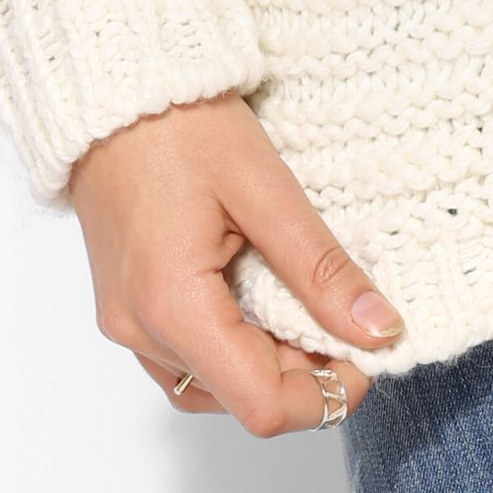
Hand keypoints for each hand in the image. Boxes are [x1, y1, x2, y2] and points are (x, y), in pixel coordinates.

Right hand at [68, 91, 404, 431]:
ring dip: (267, 365)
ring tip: (306, 307)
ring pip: (209, 385)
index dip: (326, 395)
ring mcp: (125, 321)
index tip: (368, 355)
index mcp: (172, 307)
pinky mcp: (124, 305)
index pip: (260, 404)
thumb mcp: (266, 190)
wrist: (114, 89)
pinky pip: (183, 355)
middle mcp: (138, 330)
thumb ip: (322, 270)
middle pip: (236, 398)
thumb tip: (378, 330)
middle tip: (344, 317)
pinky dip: (232, 347)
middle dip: (301, 375)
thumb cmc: (183, 125)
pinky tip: (263, 301)